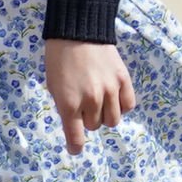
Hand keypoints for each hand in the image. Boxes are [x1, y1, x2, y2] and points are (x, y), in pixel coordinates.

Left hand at [43, 38, 135, 154]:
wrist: (78, 31)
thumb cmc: (59, 58)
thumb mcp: (53, 85)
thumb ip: (65, 106)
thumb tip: (76, 123)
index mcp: (68, 102)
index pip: (75, 136)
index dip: (75, 146)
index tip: (75, 150)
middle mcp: (91, 99)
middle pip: (94, 126)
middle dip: (88, 119)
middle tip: (83, 104)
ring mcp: (109, 90)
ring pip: (113, 120)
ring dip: (105, 115)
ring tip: (99, 102)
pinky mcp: (123, 80)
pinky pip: (128, 106)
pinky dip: (121, 105)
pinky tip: (113, 97)